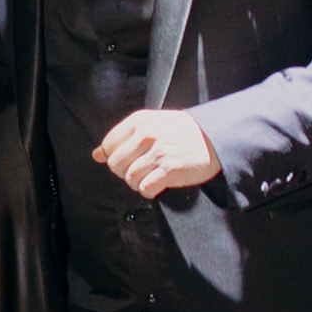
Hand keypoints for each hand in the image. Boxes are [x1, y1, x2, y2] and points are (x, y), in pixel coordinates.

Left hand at [93, 108, 220, 198]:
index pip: (109, 144)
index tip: (126, 160)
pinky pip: (145, 188)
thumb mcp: (152, 125)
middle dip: (124, 171)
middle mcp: (146, 135)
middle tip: (139, 170)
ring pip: (129, 178)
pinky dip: (148, 191)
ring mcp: (158, 152)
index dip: (113, 157)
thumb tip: (97, 154)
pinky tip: (156, 185)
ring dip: (137, 182)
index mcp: (140, 121)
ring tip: (150, 177)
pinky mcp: (169, 170)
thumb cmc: (182, 132)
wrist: (214, 139)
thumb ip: (123, 138)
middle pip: (116, 163)